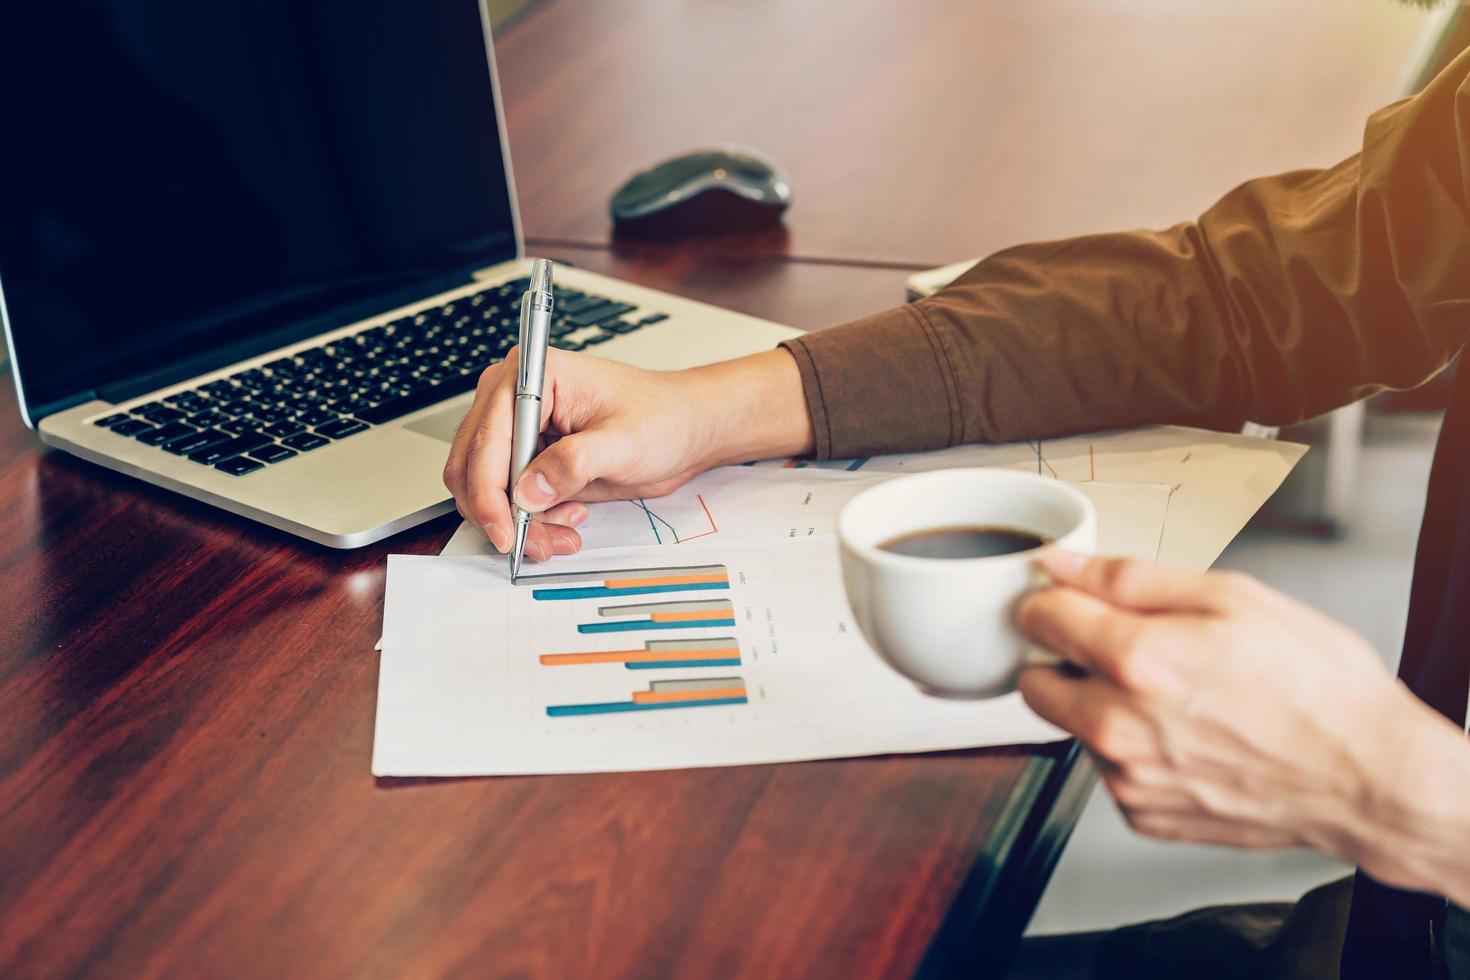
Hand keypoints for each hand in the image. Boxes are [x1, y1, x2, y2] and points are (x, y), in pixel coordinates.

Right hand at [442, 346, 811, 560]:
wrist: (687, 429)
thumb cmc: (663, 417)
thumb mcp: (624, 442)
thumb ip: (574, 463)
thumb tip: (528, 491)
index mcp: (533, 375)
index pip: (488, 439)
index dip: (489, 493)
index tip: (507, 532)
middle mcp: (513, 398)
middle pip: (473, 467)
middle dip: (502, 514)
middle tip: (534, 544)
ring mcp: (519, 430)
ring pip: (486, 490)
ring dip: (520, 523)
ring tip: (564, 534)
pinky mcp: (529, 458)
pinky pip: (509, 500)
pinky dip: (531, 522)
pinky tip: (568, 519)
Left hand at [1016, 552, 1469, 901]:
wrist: (1369, 780)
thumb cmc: (1318, 688)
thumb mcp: (1231, 597)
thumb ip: (1128, 578)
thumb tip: (1062, 564)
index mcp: (1136, 660)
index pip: (1037, 617)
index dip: (1053, 600)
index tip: (1070, 601)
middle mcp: (1118, 726)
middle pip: (1035, 681)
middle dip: (1065, 660)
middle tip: (1126, 651)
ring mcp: (1127, 777)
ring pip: (1073, 728)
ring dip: (1103, 708)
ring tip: (1178, 699)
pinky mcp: (1140, 814)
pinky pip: (1108, 769)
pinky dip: (1133, 752)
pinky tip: (1187, 738)